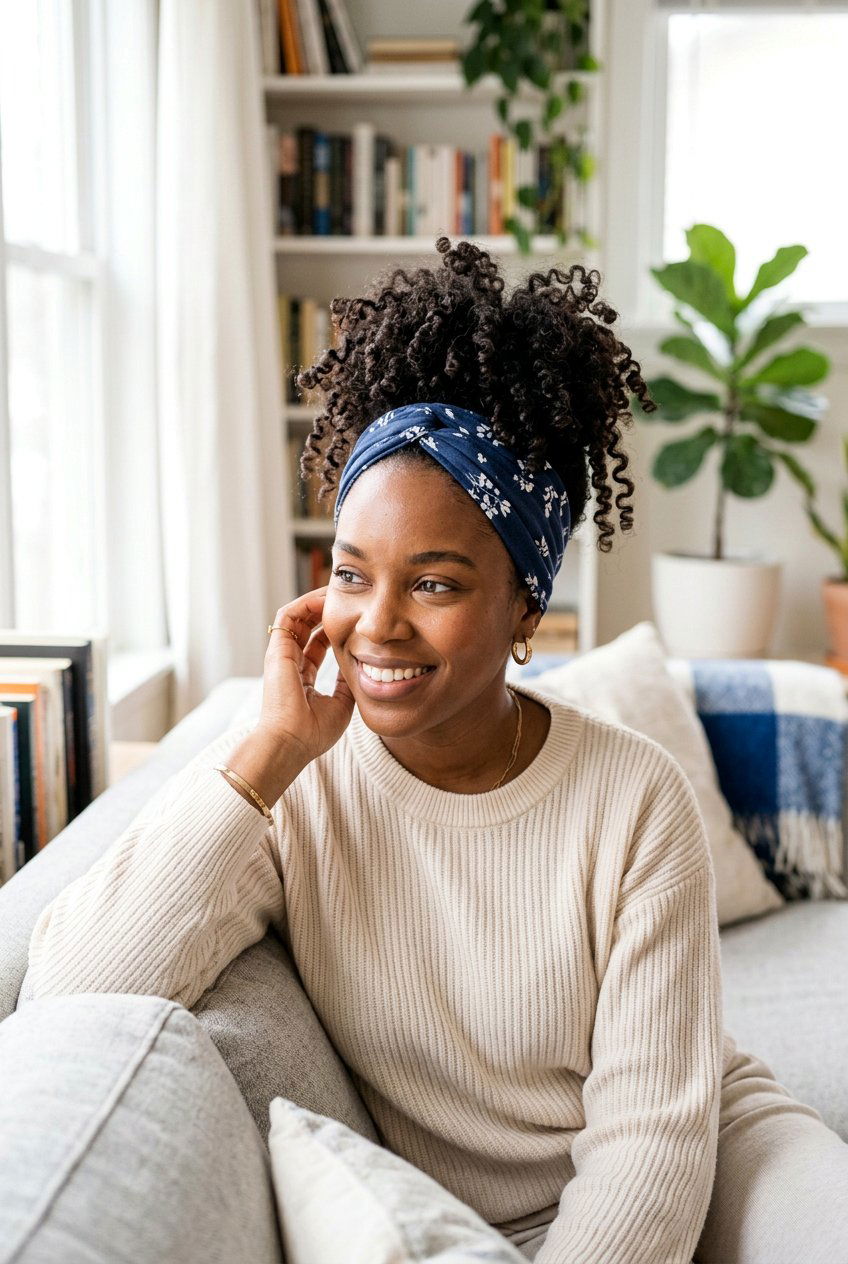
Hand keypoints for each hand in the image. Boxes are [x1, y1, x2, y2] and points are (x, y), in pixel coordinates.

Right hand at [258, 586, 353, 763]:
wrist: (291, 742)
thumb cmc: (313, 732)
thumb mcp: (340, 705)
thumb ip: (347, 685)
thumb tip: (362, 672)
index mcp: (302, 677)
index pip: (316, 645)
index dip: (334, 629)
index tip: (354, 619)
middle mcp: (289, 663)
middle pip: (306, 626)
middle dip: (325, 610)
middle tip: (347, 598)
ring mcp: (281, 655)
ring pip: (296, 616)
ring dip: (316, 601)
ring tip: (337, 591)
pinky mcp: (277, 649)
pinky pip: (288, 615)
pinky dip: (305, 603)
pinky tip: (326, 598)